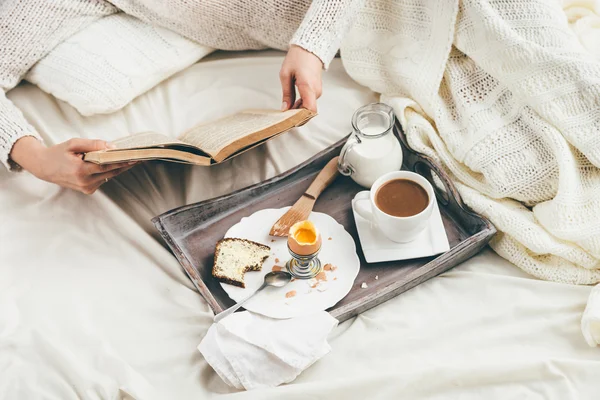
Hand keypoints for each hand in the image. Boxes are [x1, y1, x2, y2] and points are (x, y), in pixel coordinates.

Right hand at [10, 136, 135, 194]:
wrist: (44, 167)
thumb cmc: (58, 153)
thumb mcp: (73, 143)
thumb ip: (93, 144)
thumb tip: (111, 146)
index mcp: (81, 170)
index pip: (108, 165)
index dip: (123, 161)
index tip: (135, 157)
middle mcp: (85, 182)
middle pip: (111, 172)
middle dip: (125, 164)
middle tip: (139, 157)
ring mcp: (87, 188)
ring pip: (109, 176)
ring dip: (119, 168)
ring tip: (131, 159)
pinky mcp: (88, 190)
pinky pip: (103, 179)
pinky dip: (109, 172)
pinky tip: (115, 164)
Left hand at [279, 45, 322, 111]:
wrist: (309, 48)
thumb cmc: (297, 58)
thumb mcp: (285, 75)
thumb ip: (286, 94)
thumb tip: (285, 108)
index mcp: (308, 87)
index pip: (310, 109)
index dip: (301, 117)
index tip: (290, 119)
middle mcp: (316, 91)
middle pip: (308, 111)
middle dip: (297, 115)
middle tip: (284, 115)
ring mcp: (317, 91)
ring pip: (309, 107)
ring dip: (298, 109)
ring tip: (287, 107)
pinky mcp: (316, 90)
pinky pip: (310, 102)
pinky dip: (302, 105)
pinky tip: (293, 102)